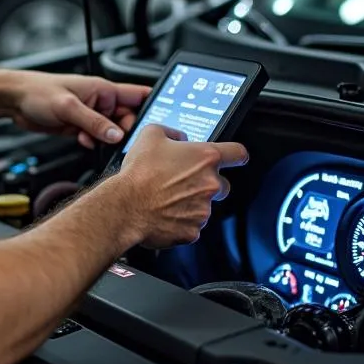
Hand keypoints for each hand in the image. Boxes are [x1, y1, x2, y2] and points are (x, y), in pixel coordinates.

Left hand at [2, 70, 150, 148]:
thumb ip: (94, 122)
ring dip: (107, 140)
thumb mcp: (69, 107)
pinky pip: (96, 139)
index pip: (138, 95)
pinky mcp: (79, 127)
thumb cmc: (38, 91)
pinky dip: (93, 143)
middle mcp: (100, 102)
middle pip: (127, 119)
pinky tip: (83, 142)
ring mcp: (90, 115)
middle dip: (126, 133)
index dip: (153, 106)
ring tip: (96, 141)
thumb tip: (118, 136)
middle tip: (119, 142)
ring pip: (111, 132)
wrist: (14, 100)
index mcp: (103, 90)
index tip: (161, 123)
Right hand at [109, 124, 248, 248]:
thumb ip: (172, 132)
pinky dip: (180, 220)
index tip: (234, 158)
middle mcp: (210, 184)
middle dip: (207, 183)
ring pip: (204, 206)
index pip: (238, 153)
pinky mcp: (193, 231)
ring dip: (190, 202)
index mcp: (205, 158)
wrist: (125, 205)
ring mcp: (203, 210)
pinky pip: (191, 225)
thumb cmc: (139, 172)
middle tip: (183, 181)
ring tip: (165, 198)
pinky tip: (162, 213)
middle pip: (223, 184)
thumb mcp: (150, 135)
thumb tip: (179, 138)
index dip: (236, 155)